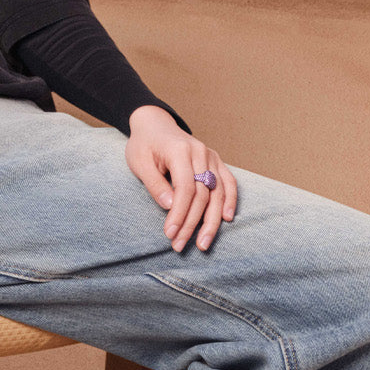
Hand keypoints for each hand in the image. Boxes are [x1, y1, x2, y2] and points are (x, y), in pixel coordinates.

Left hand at [125, 105, 236, 251]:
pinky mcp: (215, 161)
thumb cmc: (144, 145)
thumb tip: (170, 207)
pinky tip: (227, 218)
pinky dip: (230, 200)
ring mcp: (210, 156)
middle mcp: (200, 152)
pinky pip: (229, 181)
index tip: (170, 234)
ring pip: (218, 192)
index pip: (185, 188)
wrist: (154, 124)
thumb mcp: (139, 162)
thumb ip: (155, 184)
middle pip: (202, 194)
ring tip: (203, 243)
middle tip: (179, 245)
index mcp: (179, 150)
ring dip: (212, 220)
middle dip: (192, 223)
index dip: (180, 214)